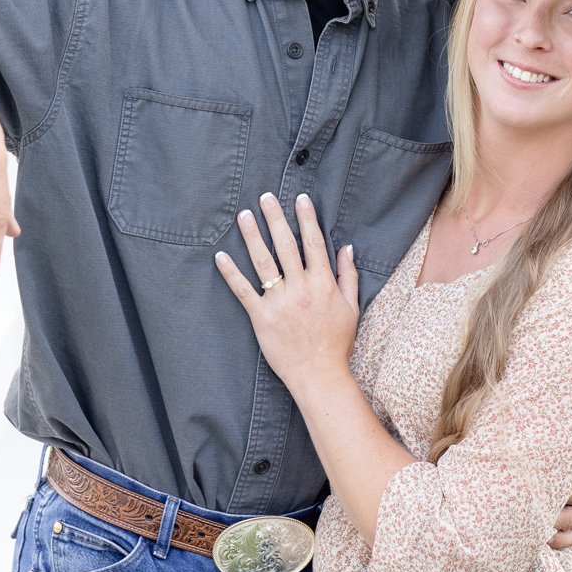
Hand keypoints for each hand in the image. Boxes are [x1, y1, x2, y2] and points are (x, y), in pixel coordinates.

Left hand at [216, 193, 358, 389]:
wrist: (319, 374)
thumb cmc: (336, 342)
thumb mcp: (351, 306)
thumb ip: (349, 275)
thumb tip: (347, 247)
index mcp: (323, 283)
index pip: (313, 243)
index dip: (306, 219)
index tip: (300, 199)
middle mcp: (301, 288)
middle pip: (286, 246)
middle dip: (275, 219)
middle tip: (265, 198)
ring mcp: (280, 302)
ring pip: (264, 262)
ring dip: (253, 237)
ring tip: (244, 216)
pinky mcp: (261, 317)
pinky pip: (243, 291)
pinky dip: (231, 273)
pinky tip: (221, 256)